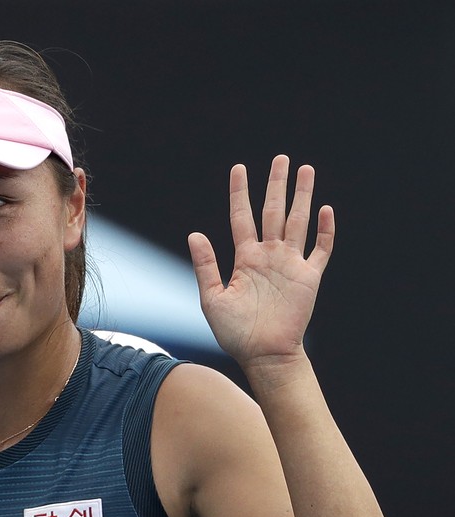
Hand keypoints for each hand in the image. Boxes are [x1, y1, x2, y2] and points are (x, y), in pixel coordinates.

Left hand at [187, 155, 334, 366]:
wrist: (264, 355)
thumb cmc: (235, 332)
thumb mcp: (212, 297)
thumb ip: (205, 265)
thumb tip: (194, 233)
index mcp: (245, 258)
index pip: (241, 217)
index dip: (239, 193)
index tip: (239, 168)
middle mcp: (268, 256)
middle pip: (273, 211)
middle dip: (277, 184)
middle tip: (281, 158)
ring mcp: (290, 264)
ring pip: (297, 222)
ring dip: (302, 196)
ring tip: (305, 170)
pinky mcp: (309, 277)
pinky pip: (320, 249)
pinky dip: (325, 230)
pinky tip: (325, 209)